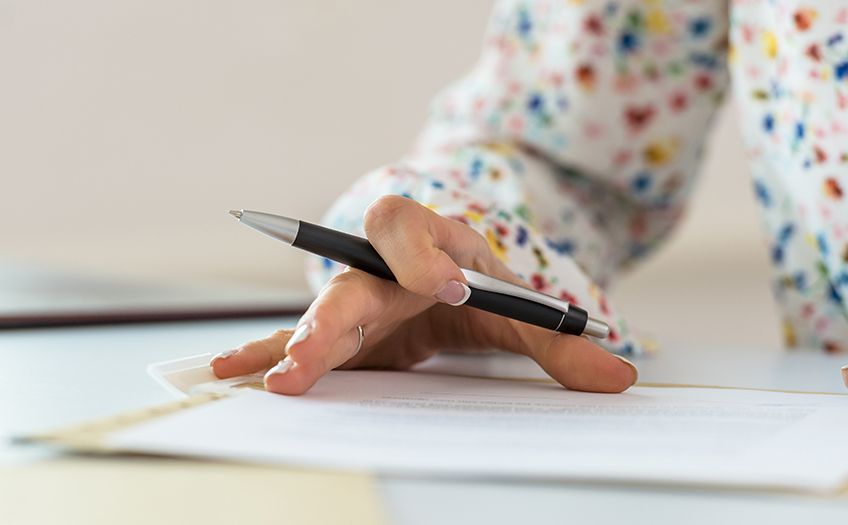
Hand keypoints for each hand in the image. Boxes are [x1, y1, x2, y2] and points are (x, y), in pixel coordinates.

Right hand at [210, 195, 636, 394]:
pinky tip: (228, 373)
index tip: (448, 287)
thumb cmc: (478, 279)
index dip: (422, 254)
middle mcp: (379, 264)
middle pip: (349, 281)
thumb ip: (560, 341)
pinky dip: (263, 357)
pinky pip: (294, 341)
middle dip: (333, 320)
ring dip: (291, 349)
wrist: (445, 271)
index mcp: (427, 239)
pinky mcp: (336, 334)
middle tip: (315, 359)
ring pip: (317, 318)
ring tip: (273, 380)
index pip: (409, 228)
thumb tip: (619, 380)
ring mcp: (352, 298)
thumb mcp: (519, 303)